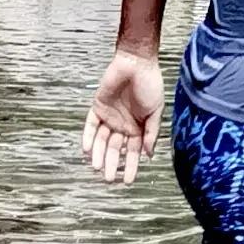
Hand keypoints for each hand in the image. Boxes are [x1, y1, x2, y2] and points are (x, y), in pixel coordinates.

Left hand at [81, 47, 162, 182]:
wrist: (136, 62)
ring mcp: (109, 116)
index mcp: (137, 128)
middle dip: (112, 164)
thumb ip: (151, 133)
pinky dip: (88, 137)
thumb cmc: (150, 84)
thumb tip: (149, 155)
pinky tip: (87, 150)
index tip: (128, 181)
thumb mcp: (156, 111)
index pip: (133, 152)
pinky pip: (91, 125)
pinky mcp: (98, 107)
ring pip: (102, 140)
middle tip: (108, 179)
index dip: (131, 166)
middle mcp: (122, 125)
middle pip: (115, 149)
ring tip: (97, 168)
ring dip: (99, 154)